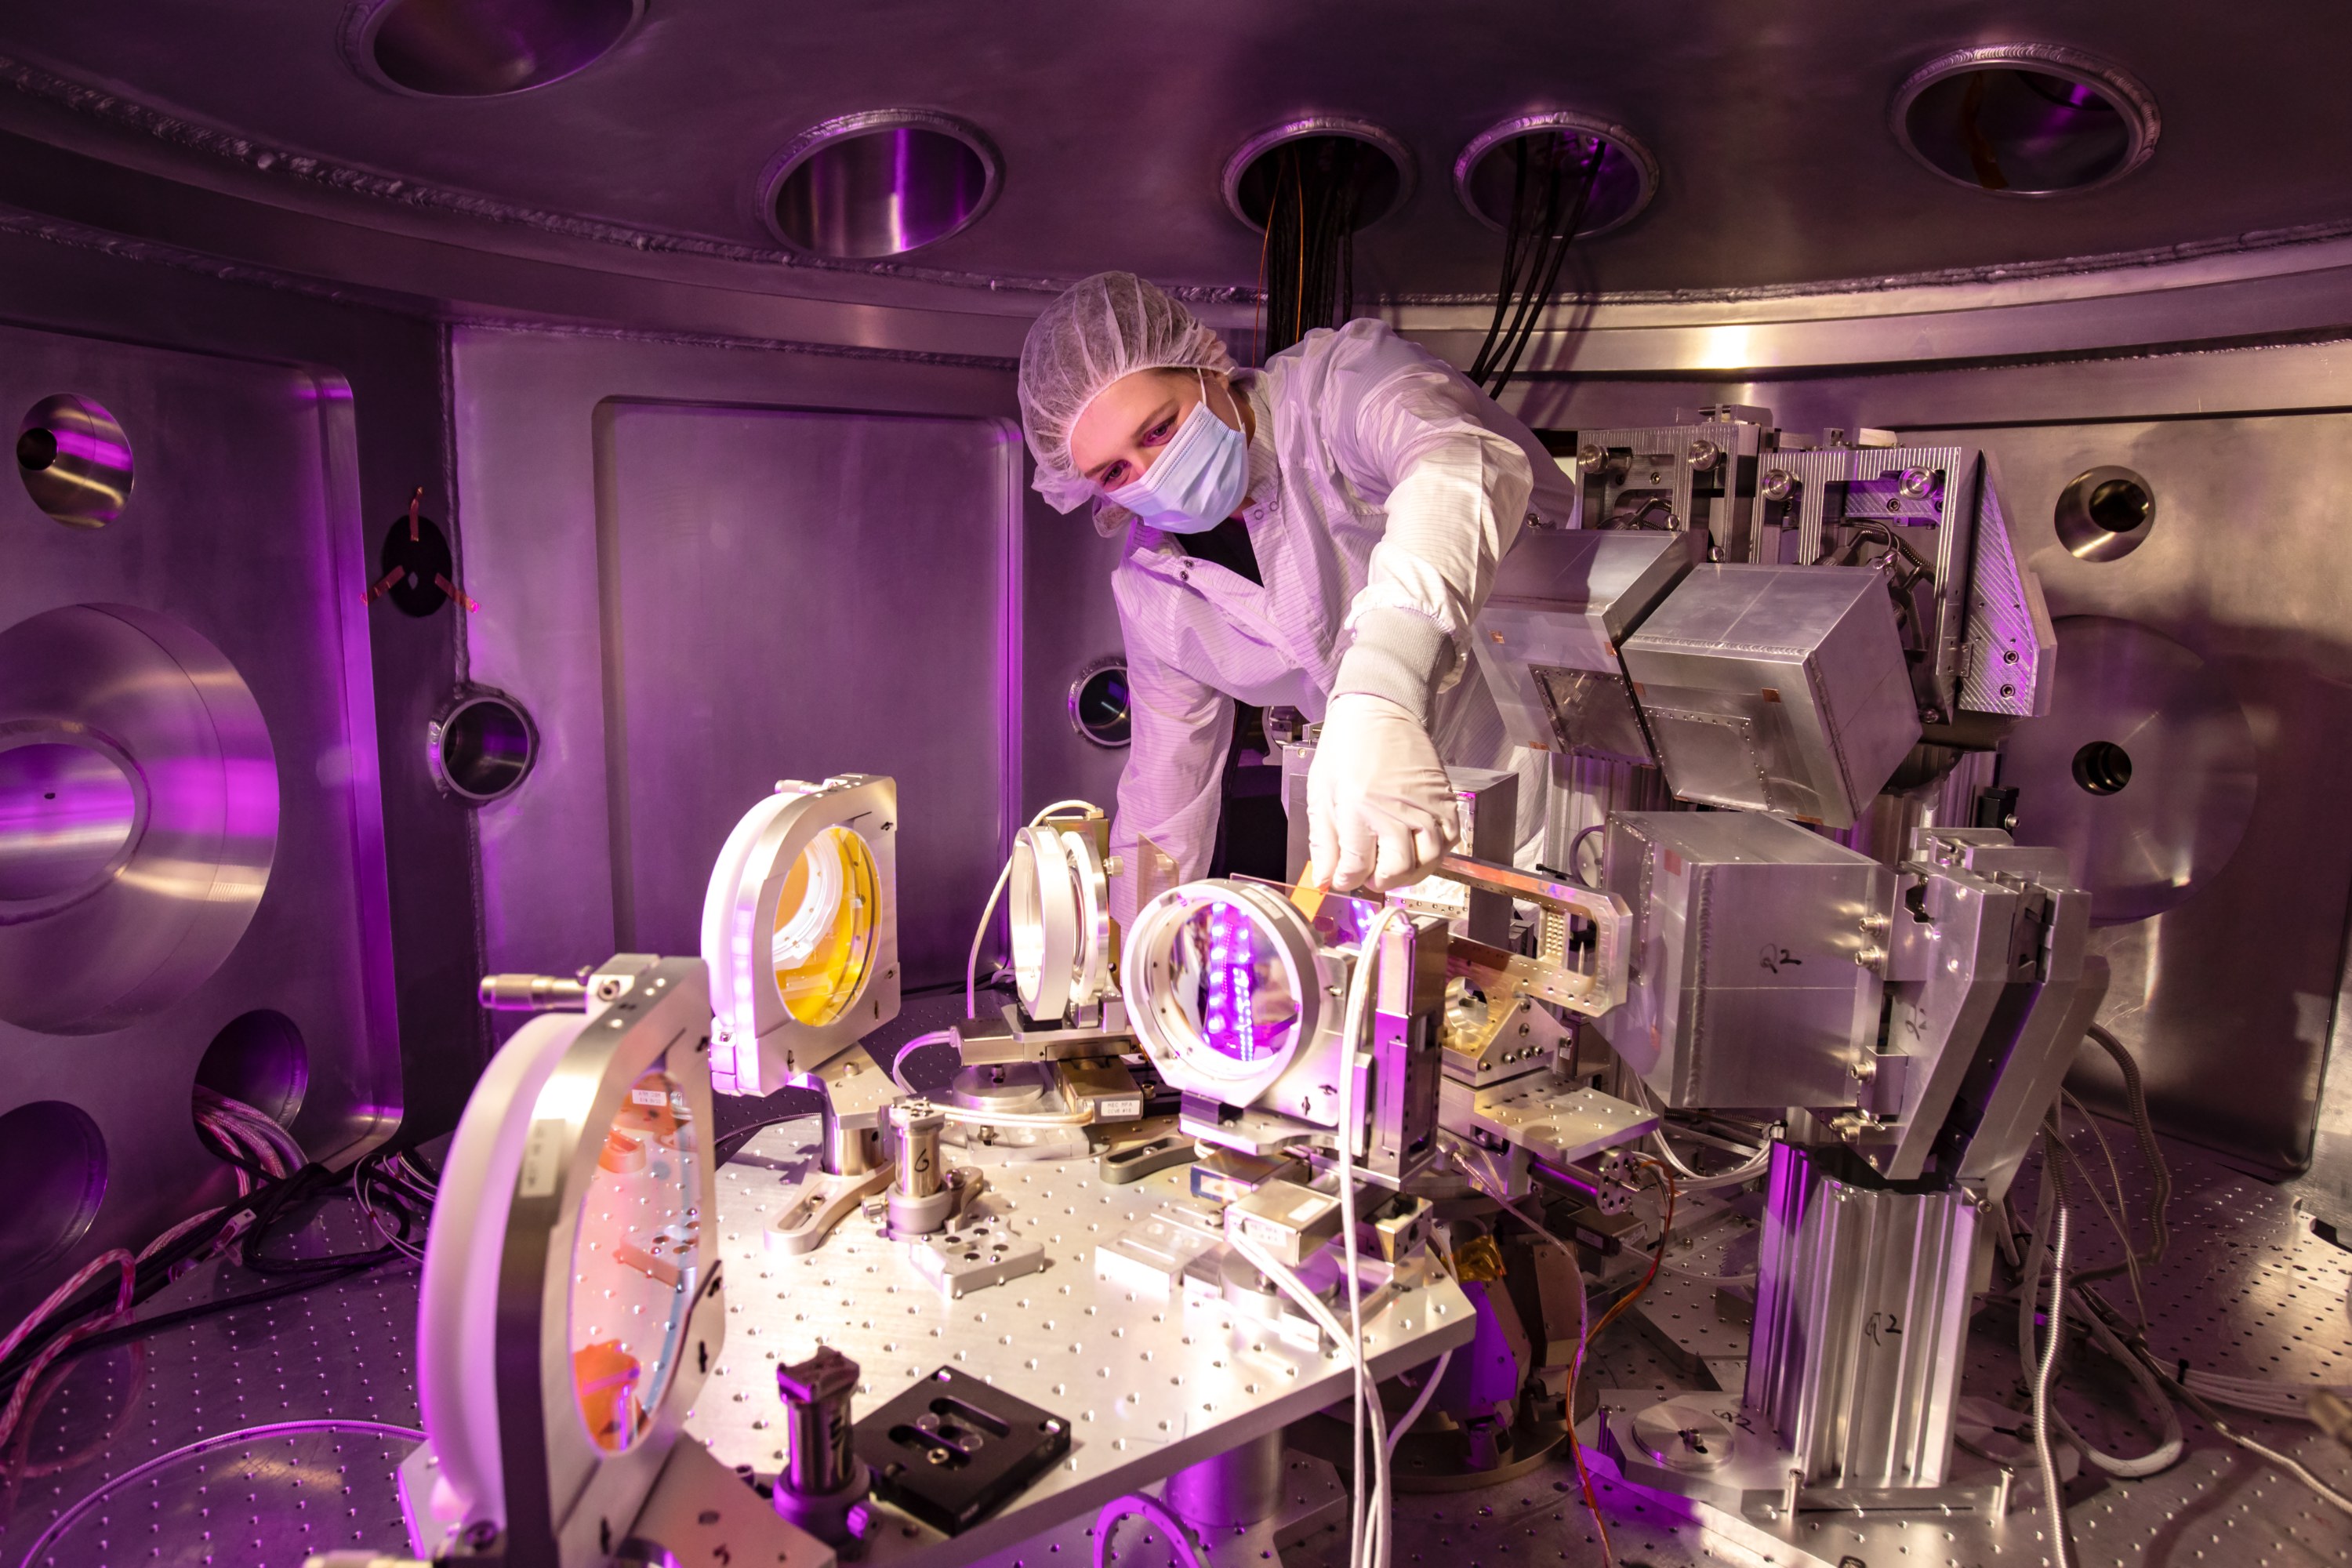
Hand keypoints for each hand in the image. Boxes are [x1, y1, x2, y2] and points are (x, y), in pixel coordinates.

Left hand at [1307, 693, 1459, 891]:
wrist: (1380, 711)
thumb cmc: (1347, 748)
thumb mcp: (1321, 793)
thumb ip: (1323, 840)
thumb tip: (1323, 878)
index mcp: (1358, 809)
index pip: (1356, 868)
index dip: (1346, 880)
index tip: (1343, 878)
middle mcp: (1395, 811)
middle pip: (1395, 872)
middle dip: (1378, 881)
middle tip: (1369, 874)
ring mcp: (1424, 807)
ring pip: (1427, 862)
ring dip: (1409, 873)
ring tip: (1393, 866)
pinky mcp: (1444, 800)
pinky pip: (1450, 841)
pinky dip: (1436, 854)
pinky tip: (1418, 848)